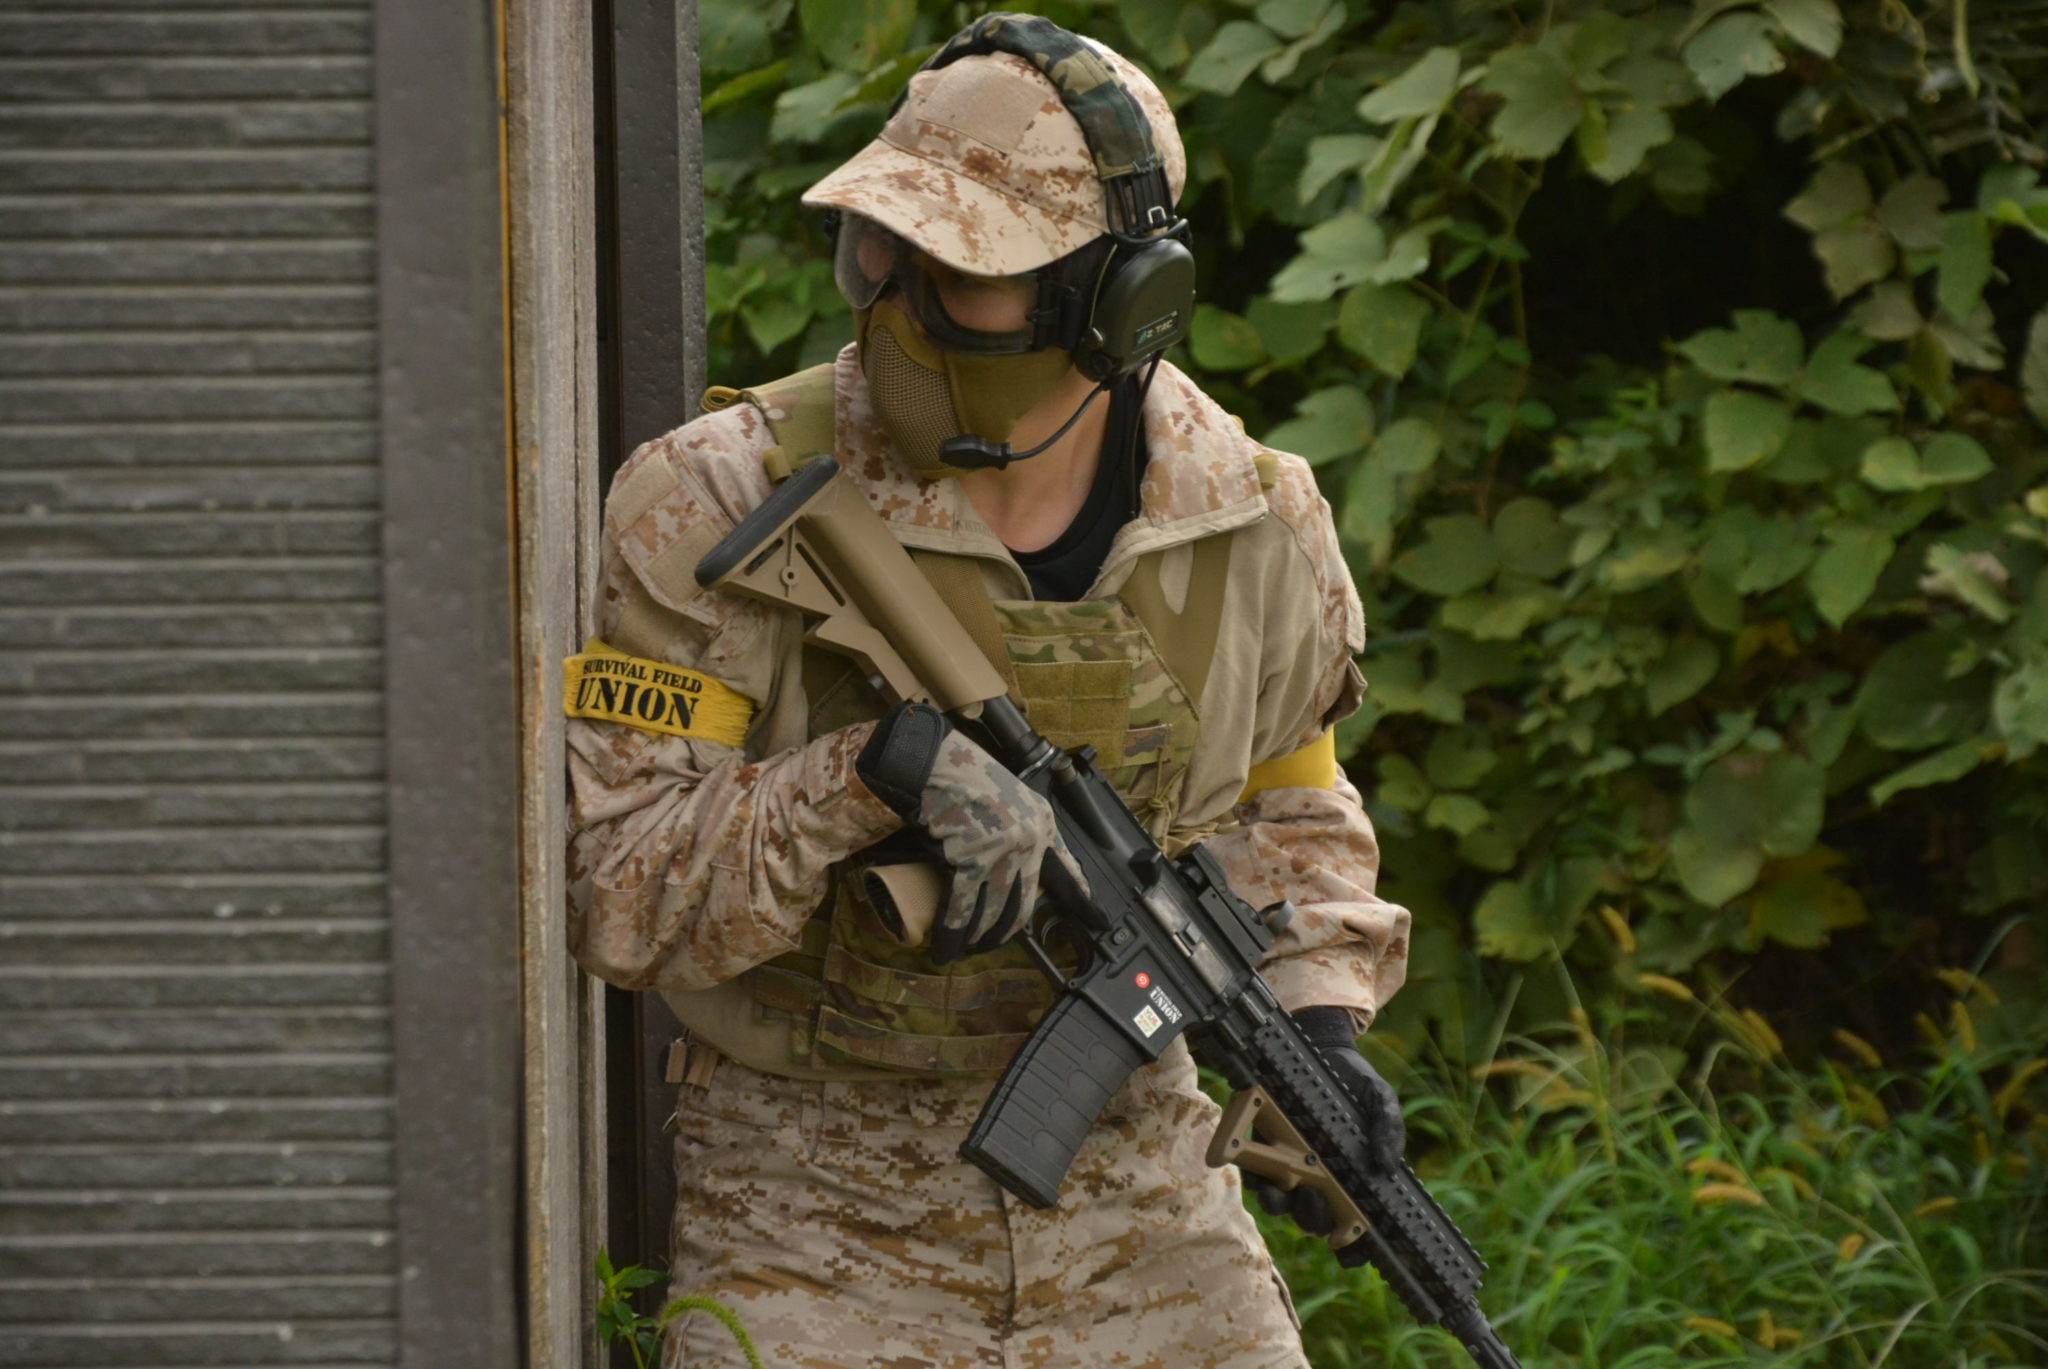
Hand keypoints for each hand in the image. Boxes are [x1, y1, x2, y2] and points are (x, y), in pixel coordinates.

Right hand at [855, 701, 1086, 962]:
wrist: (940, 762)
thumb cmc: (970, 775)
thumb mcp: (1014, 796)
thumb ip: (1028, 827)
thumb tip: (1022, 860)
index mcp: (1041, 824)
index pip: (1066, 868)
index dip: (1080, 895)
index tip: (1097, 917)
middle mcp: (1028, 841)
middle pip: (1023, 903)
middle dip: (1006, 931)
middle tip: (992, 943)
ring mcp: (1001, 852)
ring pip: (993, 910)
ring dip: (979, 936)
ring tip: (968, 948)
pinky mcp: (970, 859)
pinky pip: (963, 907)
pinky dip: (953, 931)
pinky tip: (946, 947)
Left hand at [1243, 1006, 1405, 1260]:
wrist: (1323, 1049)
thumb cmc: (1356, 1083)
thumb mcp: (1380, 1101)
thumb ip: (1388, 1129)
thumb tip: (1388, 1166)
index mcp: (1351, 1180)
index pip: (1354, 1226)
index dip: (1353, 1248)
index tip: (1351, 1253)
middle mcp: (1319, 1181)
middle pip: (1314, 1219)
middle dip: (1316, 1219)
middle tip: (1320, 1205)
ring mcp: (1290, 1166)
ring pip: (1283, 1202)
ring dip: (1282, 1203)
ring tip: (1286, 1191)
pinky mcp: (1263, 1148)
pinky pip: (1256, 1173)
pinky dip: (1258, 1175)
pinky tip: (1263, 1168)